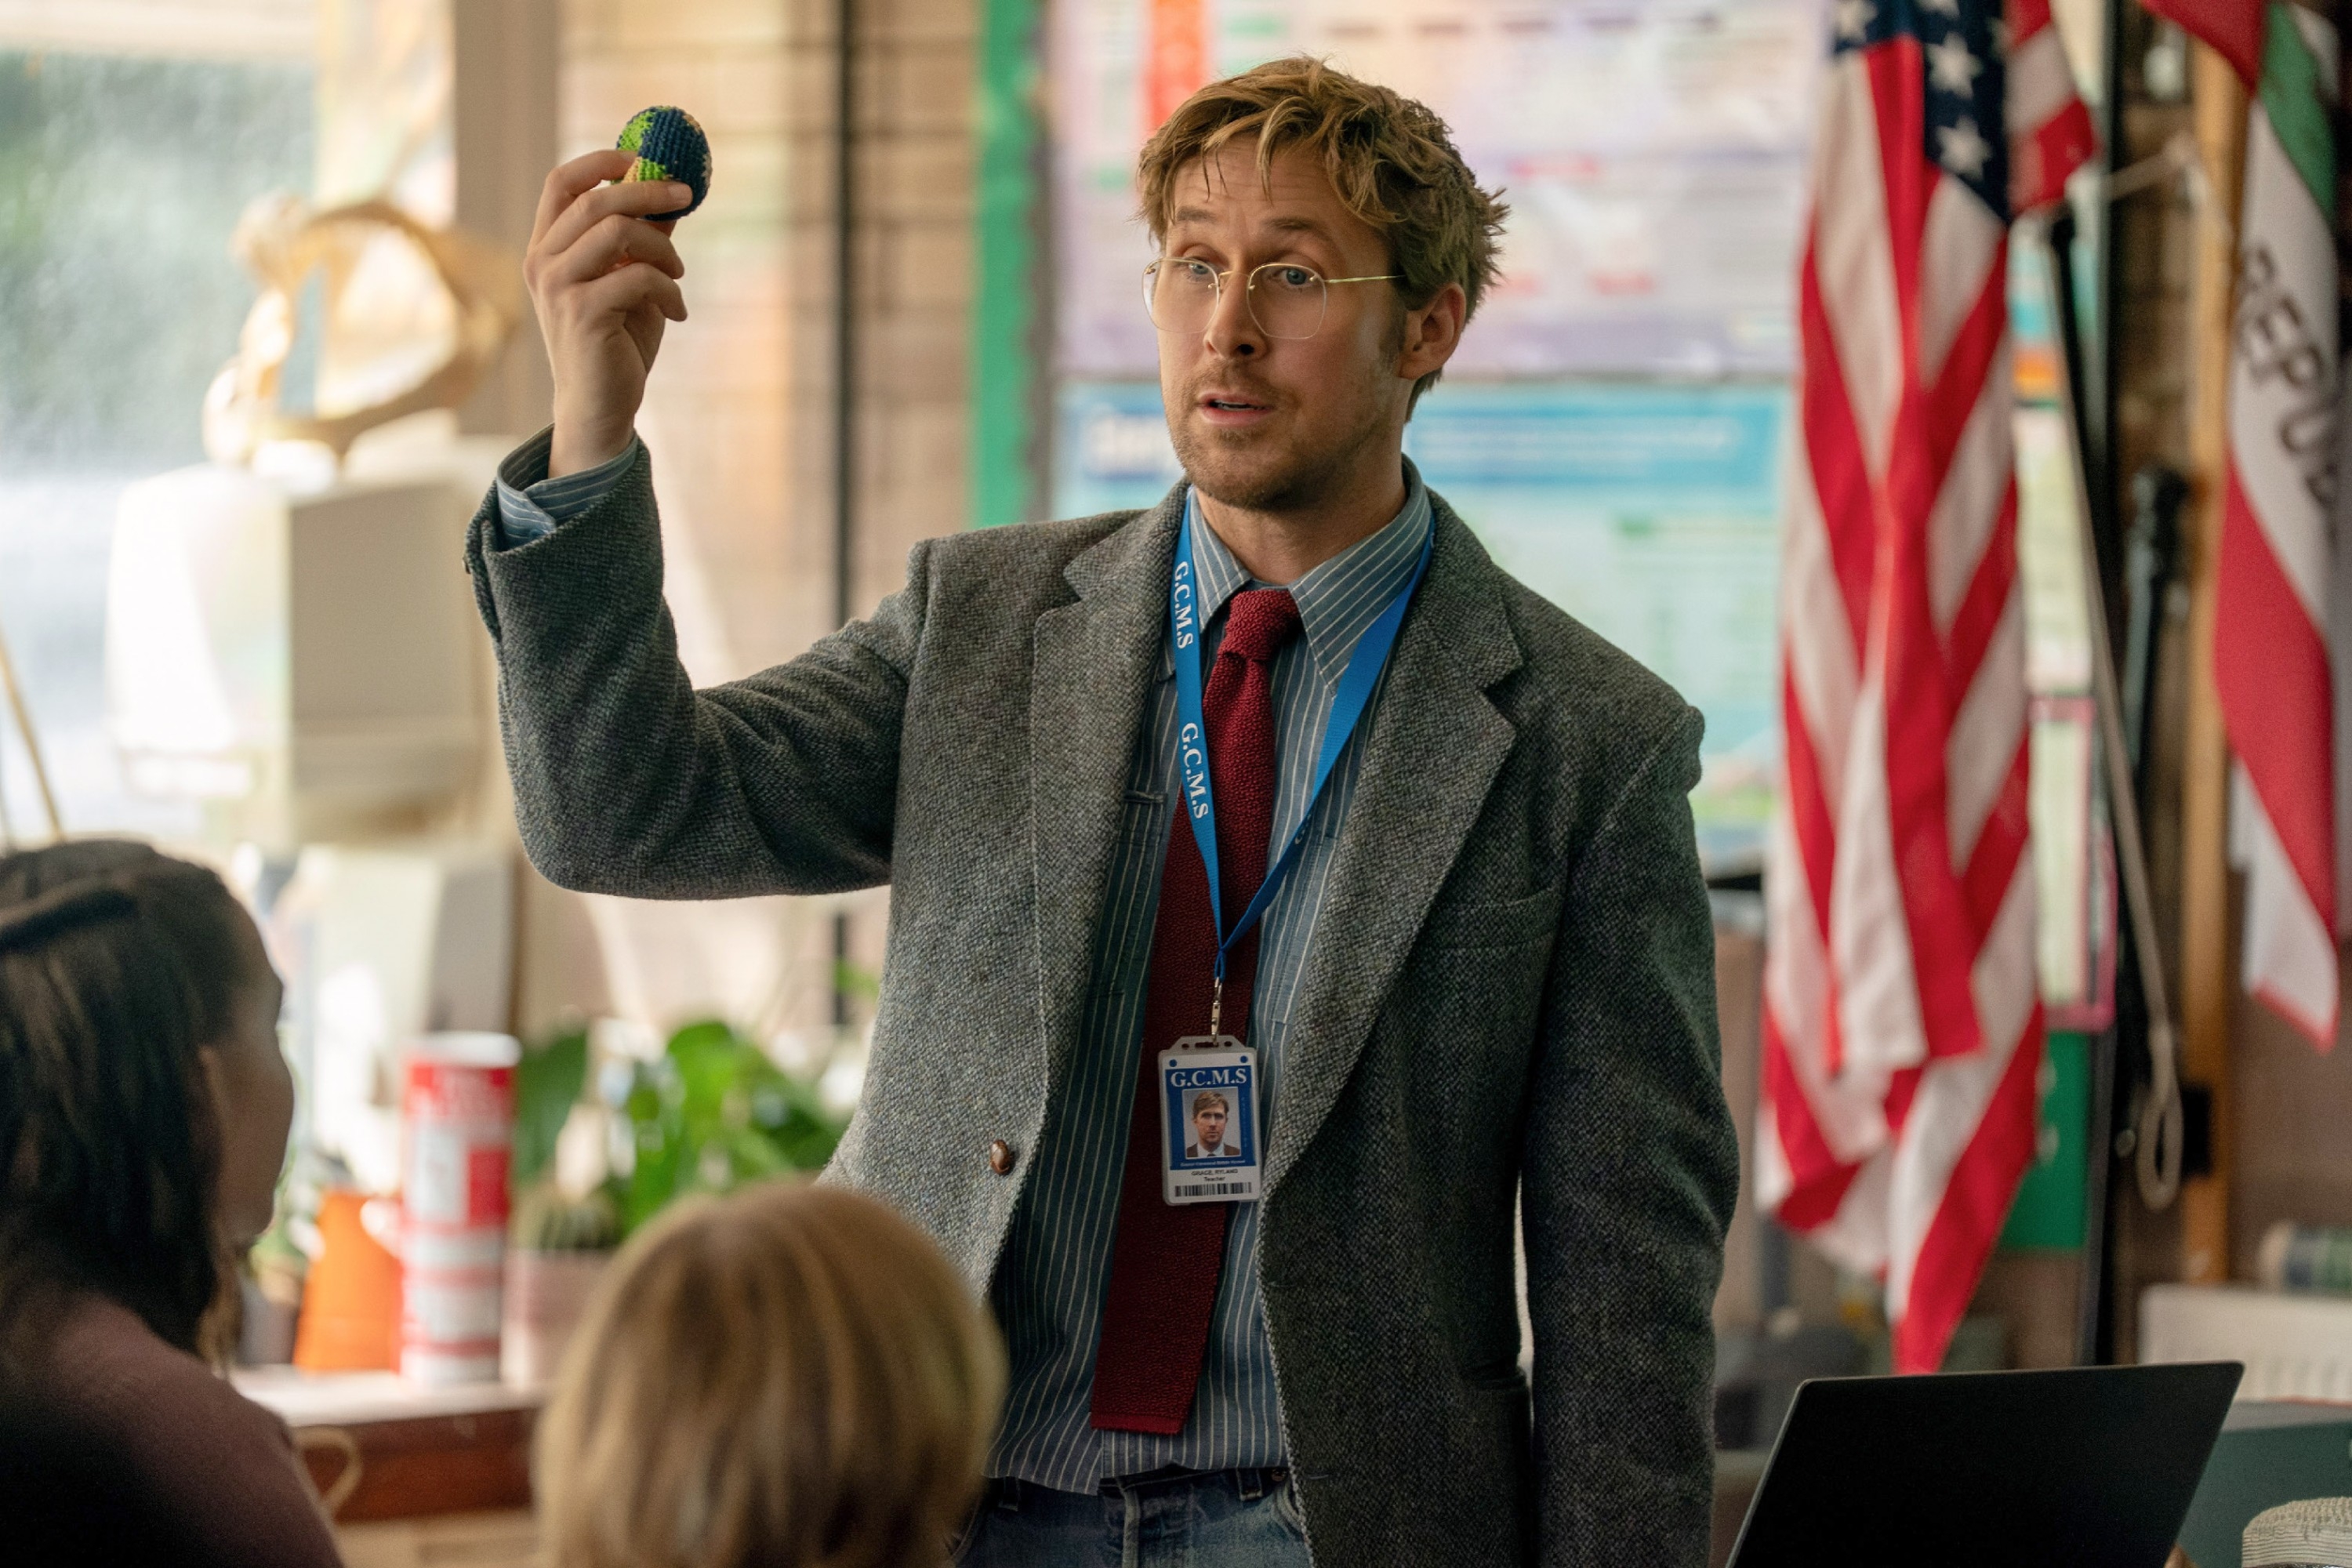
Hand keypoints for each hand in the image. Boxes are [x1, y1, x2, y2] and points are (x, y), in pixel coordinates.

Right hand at [525, 150, 690, 477]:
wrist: (601, 407)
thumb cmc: (617, 343)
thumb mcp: (630, 281)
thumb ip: (640, 240)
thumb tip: (670, 193)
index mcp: (547, 248)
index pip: (562, 183)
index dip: (602, 160)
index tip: (645, 157)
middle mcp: (542, 263)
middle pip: (595, 199)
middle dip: (647, 191)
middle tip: (686, 195)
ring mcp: (558, 288)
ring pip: (617, 231)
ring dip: (662, 248)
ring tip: (678, 276)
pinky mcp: (581, 314)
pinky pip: (637, 277)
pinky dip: (669, 290)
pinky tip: (677, 313)